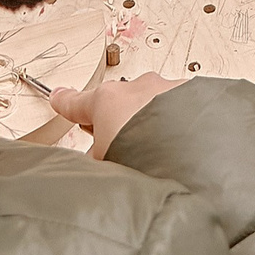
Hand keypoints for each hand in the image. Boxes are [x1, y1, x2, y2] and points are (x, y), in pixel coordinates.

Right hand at [50, 71, 185, 160]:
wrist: (194, 156)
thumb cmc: (146, 159)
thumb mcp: (104, 167)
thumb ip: (96, 160)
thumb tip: (97, 163)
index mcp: (107, 101)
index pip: (77, 101)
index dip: (66, 104)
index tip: (59, 97)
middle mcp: (138, 88)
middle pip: (120, 105)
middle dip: (121, 124)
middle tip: (126, 150)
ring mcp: (168, 87)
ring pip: (153, 104)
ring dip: (154, 123)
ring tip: (160, 154)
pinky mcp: (195, 95)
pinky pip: (181, 108)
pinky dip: (179, 124)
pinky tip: (181, 146)